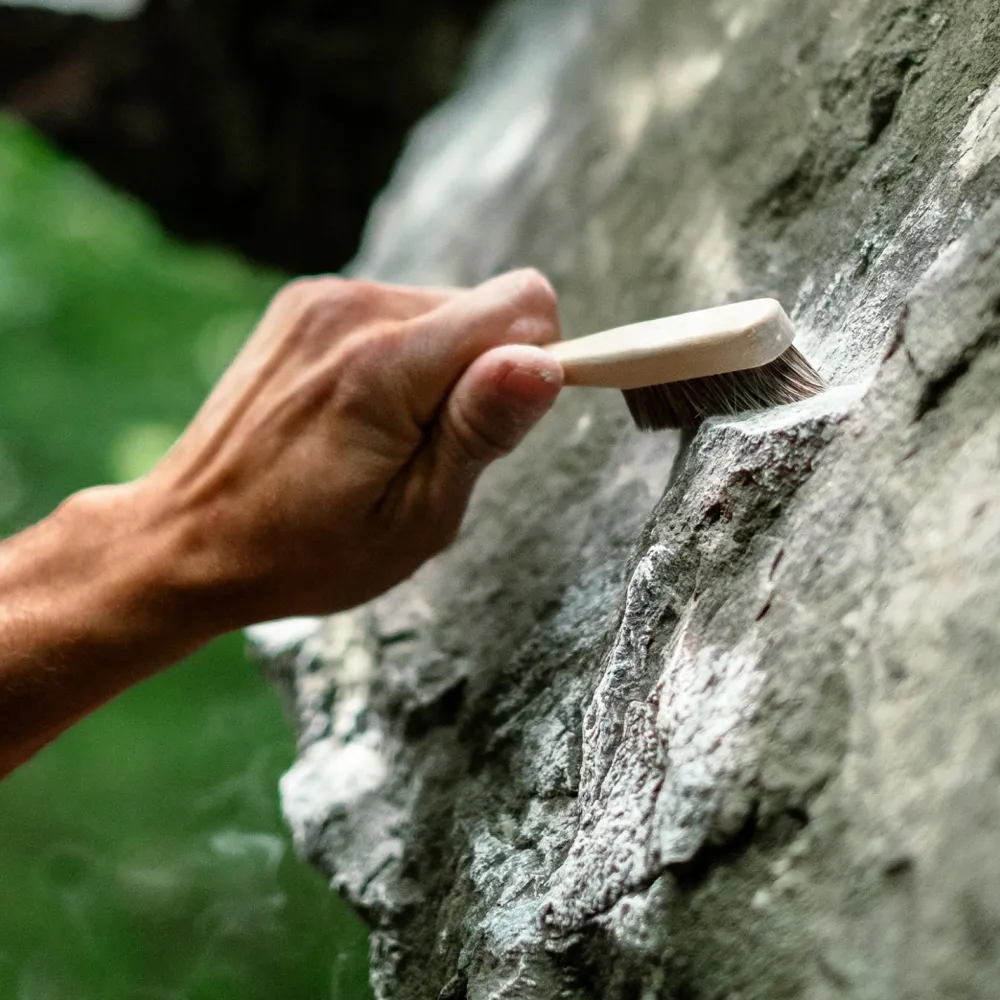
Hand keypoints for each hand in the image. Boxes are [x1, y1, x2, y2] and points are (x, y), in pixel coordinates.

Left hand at [128, 268, 563, 625]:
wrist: (189, 537)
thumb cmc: (306, 550)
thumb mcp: (415, 518)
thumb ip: (480, 429)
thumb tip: (544, 360)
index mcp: (387, 364)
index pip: (522, 303)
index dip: (535, 363)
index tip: (500, 425)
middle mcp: (352, 309)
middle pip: (482, 307)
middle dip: (481, 376)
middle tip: (426, 452)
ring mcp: (321, 300)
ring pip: (441, 310)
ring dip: (437, 371)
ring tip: (384, 440)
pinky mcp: (305, 305)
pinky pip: (395, 313)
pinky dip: (399, 360)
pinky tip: (357, 416)